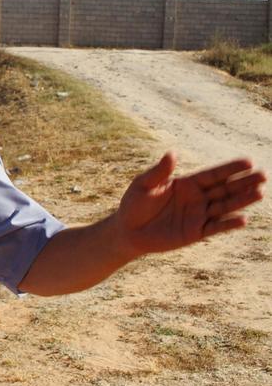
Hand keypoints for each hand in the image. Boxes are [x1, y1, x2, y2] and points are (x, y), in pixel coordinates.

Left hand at [117, 152, 265, 255]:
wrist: (127, 230)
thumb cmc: (134, 204)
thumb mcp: (143, 184)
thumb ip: (160, 171)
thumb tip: (173, 153)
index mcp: (187, 183)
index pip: (213, 174)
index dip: (230, 168)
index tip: (249, 162)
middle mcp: (196, 198)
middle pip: (225, 188)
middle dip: (244, 182)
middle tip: (264, 175)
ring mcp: (198, 215)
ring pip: (224, 206)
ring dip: (242, 200)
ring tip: (260, 193)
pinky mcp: (195, 233)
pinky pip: (215, 227)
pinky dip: (228, 224)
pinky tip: (243, 219)